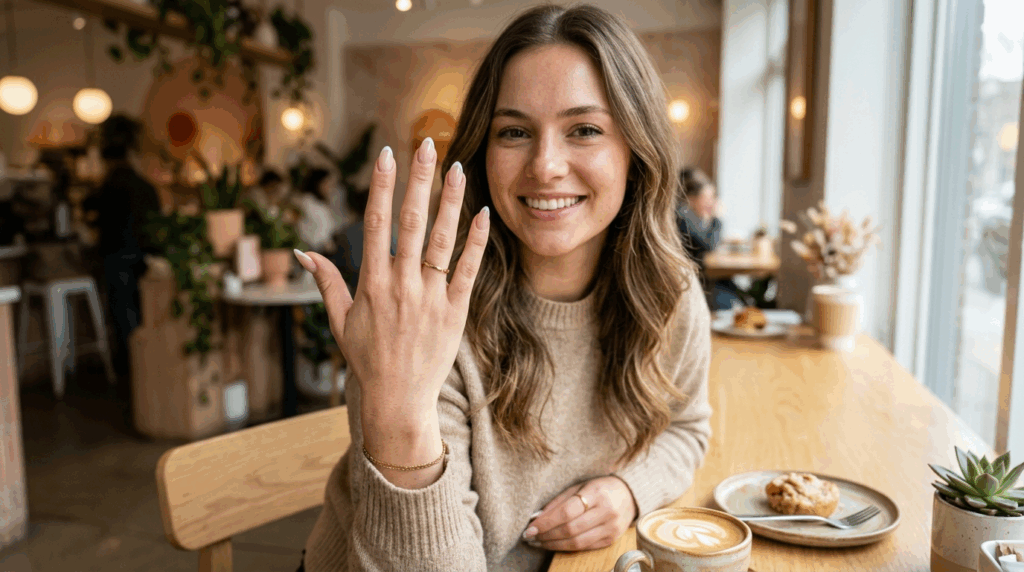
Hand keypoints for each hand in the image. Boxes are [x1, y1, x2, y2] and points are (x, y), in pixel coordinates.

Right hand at [296, 139, 490, 424]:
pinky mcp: (455, 311)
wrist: (398, 399)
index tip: (388, 155)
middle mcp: (401, 284)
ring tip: (456, 167)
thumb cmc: (366, 359)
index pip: (377, 222)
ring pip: (441, 239)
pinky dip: (475, 241)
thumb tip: (303, 251)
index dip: (383, 185)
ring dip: (449, 200)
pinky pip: (467, 269)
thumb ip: (326, 282)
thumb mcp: (339, 321)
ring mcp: (430, 296)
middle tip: (427, 144)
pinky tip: (482, 213)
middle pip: (411, 221)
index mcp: (371, 282)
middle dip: (419, 180)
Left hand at [522, 476, 637, 551]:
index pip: (567, 512)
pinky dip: (566, 547)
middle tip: (530, 537)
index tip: (530, 528)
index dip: (546, 522)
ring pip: (576, 542)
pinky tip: (554, 544)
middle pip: (570, 530)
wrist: (629, 494)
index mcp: (597, 494)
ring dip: (553, 544)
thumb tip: (536, 517)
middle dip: (546, 535)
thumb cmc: (599, 487)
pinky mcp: (611, 540)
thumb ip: (559, 501)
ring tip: (538, 542)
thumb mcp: (579, 486)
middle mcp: (606, 512)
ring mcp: (611, 528)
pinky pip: (584, 547)